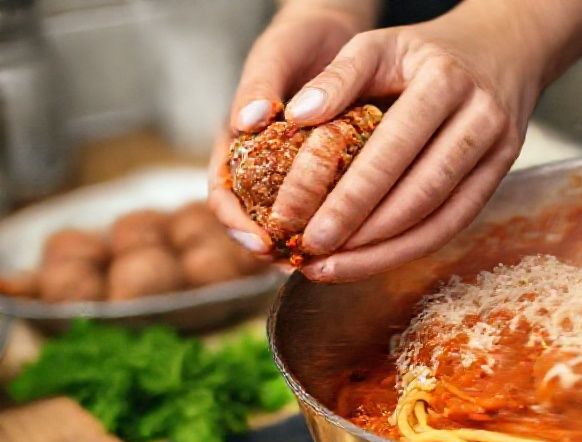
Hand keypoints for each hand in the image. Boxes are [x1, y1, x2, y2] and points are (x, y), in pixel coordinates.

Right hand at [207, 0, 374, 254]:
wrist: (333, 34)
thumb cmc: (297, 41)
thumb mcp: (275, 55)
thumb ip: (258, 85)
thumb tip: (244, 121)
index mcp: (236, 144)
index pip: (222, 195)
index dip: (235, 224)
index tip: (260, 241)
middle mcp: (261, 165)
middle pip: (255, 221)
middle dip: (273, 249)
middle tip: (299, 264)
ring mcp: (292, 173)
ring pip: (292, 221)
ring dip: (305, 245)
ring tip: (329, 262)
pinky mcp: (327, 175)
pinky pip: (327, 206)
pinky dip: (335, 223)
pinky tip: (357, 238)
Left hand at [270, 3, 547, 282]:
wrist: (501, 48)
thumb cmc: (425, 51)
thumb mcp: (379, 44)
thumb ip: (337, 77)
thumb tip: (296, 117)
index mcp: (444, 80)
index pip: (390, 148)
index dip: (346, 193)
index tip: (297, 219)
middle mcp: (479, 117)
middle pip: (418, 191)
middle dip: (360, 230)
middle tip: (312, 253)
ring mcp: (498, 150)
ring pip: (439, 217)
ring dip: (384, 252)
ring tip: (332, 268)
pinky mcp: (501, 175)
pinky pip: (454, 223)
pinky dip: (410, 248)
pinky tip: (370, 261)